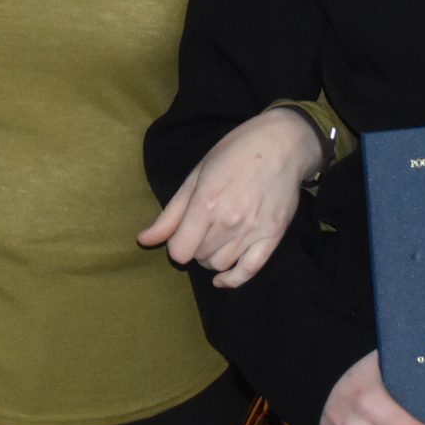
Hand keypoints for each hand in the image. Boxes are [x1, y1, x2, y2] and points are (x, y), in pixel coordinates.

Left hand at [139, 107, 325, 287]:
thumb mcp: (196, 176)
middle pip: (199, 256)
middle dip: (194, 247)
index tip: (181, 234)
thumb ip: (170, 214)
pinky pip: (249, 271)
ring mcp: (252, 231)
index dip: (175, 245)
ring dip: (211, 258)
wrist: (281, 144)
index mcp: (205, 203)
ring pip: (220, 265)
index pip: (179, 250)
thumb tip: (143, 240)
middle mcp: (228, 221)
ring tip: (214, 241)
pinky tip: (222, 279)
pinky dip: (232, 280)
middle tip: (201, 230)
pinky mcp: (272, 237)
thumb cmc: (234, 153)